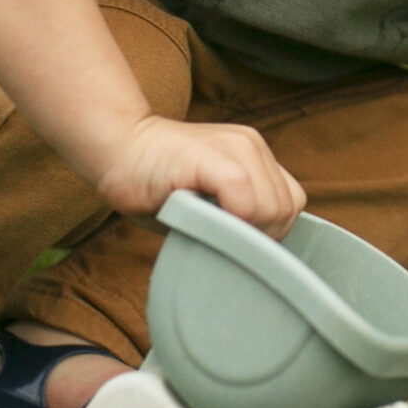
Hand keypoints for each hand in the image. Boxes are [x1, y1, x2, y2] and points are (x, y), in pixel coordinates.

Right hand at [91, 113, 306, 234]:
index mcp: (255, 156)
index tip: (236, 241)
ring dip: (243, 230)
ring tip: (208, 228)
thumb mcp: (208, 204)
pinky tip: (203, 221)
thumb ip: (237, 219)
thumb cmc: (156, 186)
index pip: (289, 203)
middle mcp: (252, 146)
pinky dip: (230, 219)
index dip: (269, 231)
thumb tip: (257, 260)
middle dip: (258, 237)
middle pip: (285, 209)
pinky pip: (243, 195)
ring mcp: (236, 147)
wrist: (117, 149)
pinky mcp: (213, 156)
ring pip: (270, 206)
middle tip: (220, 238)